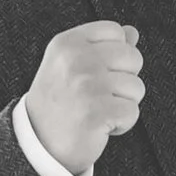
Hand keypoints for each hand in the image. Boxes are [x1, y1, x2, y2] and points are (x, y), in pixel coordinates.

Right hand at [23, 20, 143, 175]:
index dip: (115, 55)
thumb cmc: (59, 103)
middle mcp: (76, 59)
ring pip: (136, 87)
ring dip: (123, 104)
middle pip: (133, 57)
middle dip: (123, 81)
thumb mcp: (72, 65)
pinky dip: (122, 124)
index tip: (96, 73)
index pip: (116, 31)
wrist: (39, 144)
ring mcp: (86, 85)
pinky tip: (100, 125)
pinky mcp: (97, 112)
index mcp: (67, 43)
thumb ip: (103, 45)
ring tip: (97, 110)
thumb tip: (132, 31)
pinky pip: (132, 112)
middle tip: (97, 95)